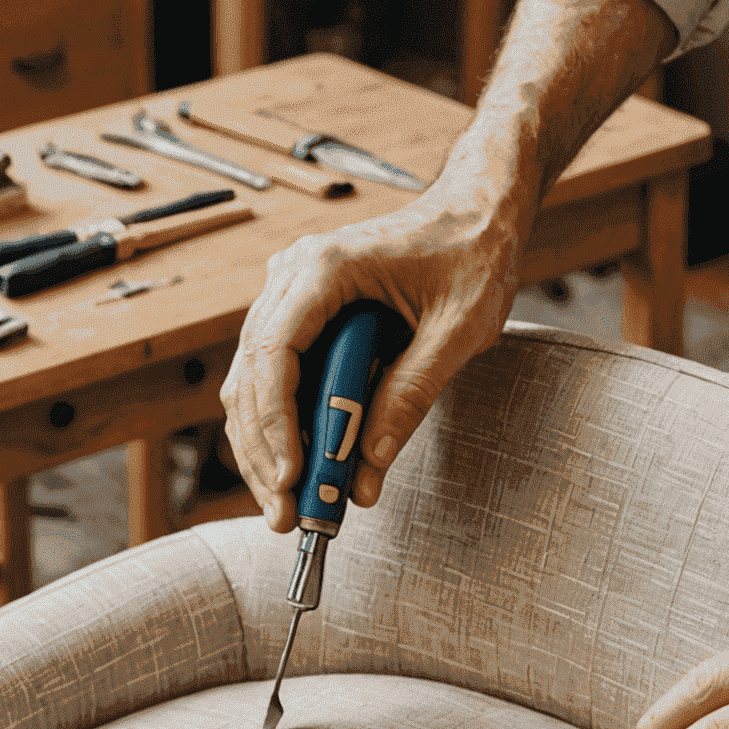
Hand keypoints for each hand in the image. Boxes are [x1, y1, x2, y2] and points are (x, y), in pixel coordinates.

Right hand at [221, 182, 521, 531]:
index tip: (290, 477)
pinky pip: (277, 374)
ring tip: (290, 504)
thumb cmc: (473, 256)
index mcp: (326, 268)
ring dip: (267, 445)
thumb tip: (369, 466)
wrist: (477, 214)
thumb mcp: (458, 331)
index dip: (275, 424)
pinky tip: (300, 467)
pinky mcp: (304, 312)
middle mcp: (294, 276)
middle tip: (285, 514)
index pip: (275, 355)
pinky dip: (284, 423)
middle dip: (264, 452)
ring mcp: (292, 292)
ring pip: (254, 381)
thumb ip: (412, 395)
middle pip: (252, 376)